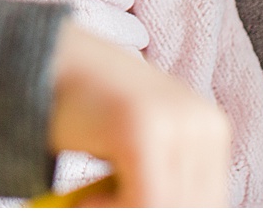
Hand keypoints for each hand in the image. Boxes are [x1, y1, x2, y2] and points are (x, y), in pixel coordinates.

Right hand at [47, 20, 230, 206]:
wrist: (50, 62)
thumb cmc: (89, 110)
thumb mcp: (143, 146)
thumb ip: (166, 179)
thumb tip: (173, 207)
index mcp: (212, 128)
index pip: (210, 200)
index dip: (172, 209)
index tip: (129, 205)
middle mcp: (204, 123)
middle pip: (192, 205)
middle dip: (146, 211)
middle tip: (102, 204)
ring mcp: (175, 124)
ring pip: (166, 206)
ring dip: (122, 211)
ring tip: (92, 200)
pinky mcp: (143, 131)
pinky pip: (144, 202)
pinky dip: (106, 209)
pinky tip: (86, 196)